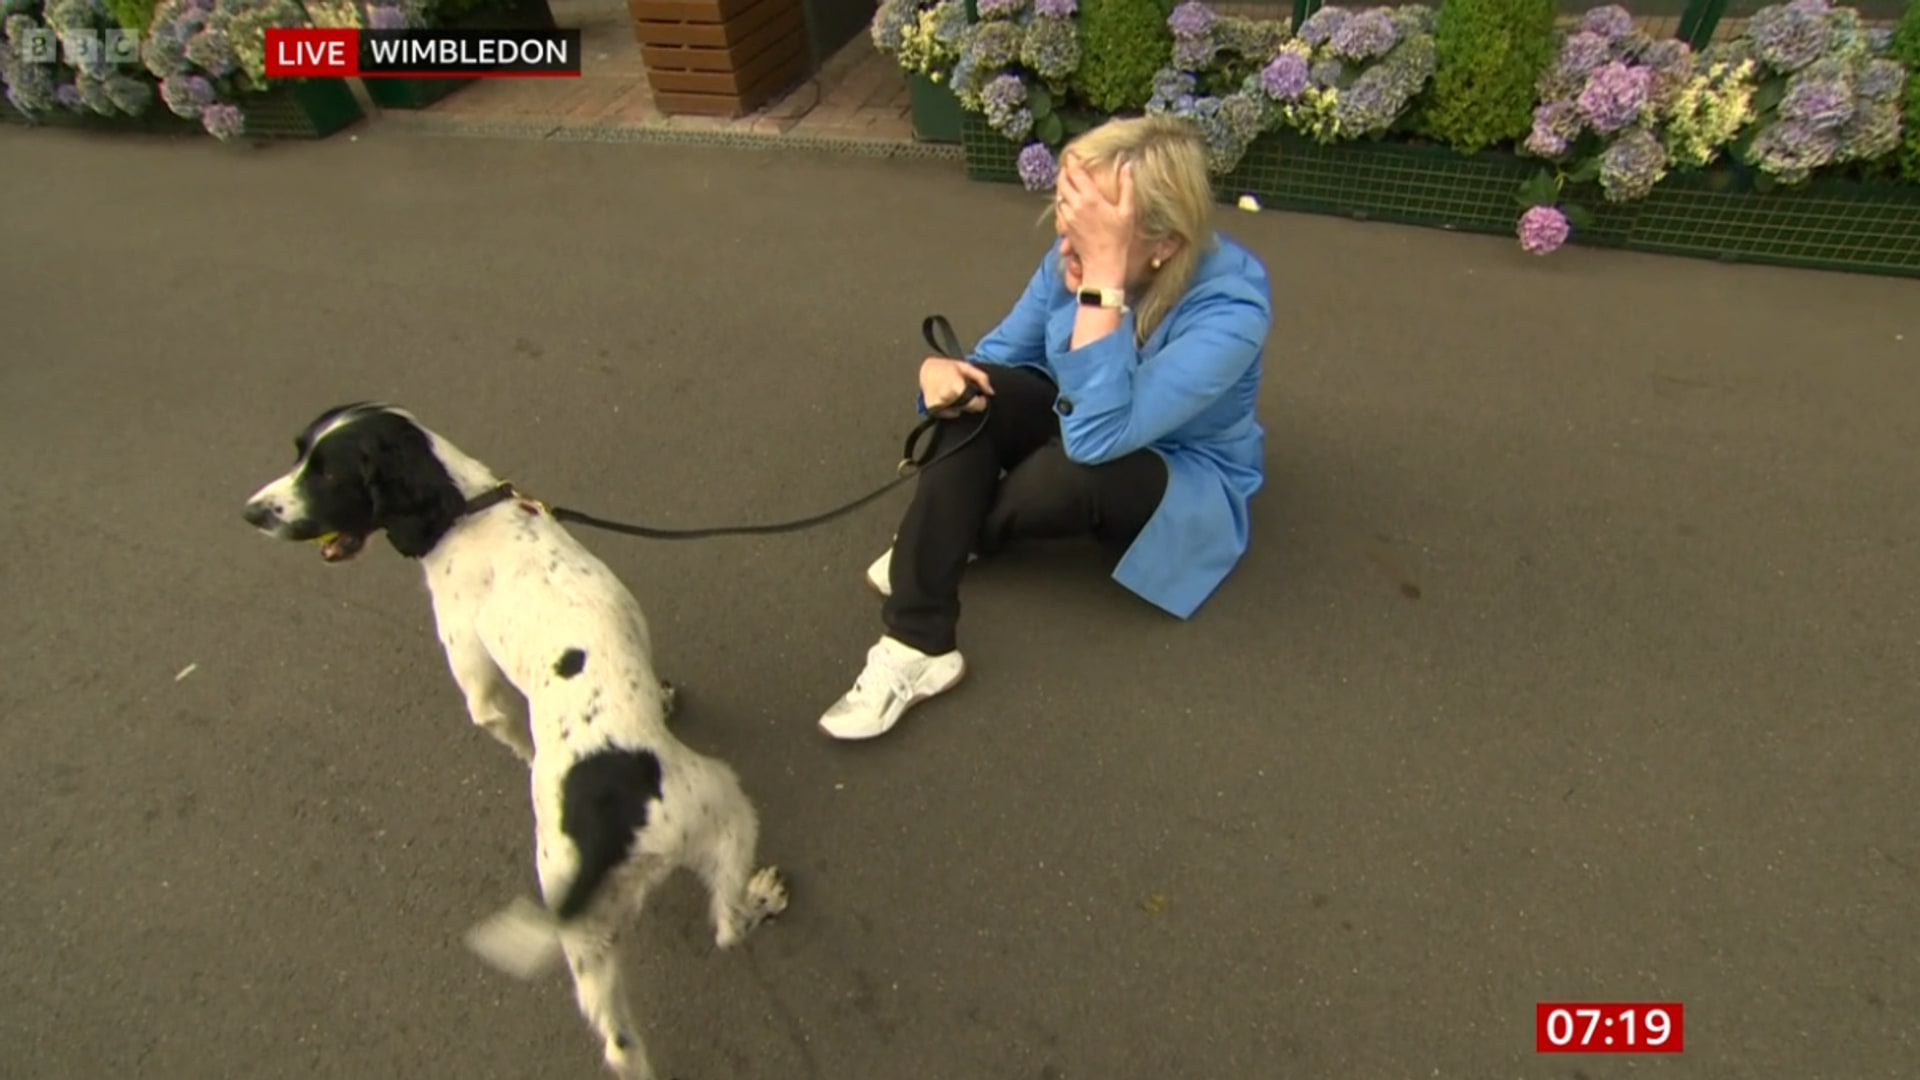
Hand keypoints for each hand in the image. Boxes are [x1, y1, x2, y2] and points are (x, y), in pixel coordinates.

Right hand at [919, 356, 991, 413]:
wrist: (927, 368)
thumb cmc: (947, 367)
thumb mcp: (966, 367)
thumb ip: (982, 378)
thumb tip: (990, 392)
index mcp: (956, 386)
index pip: (973, 404)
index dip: (980, 403)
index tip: (981, 398)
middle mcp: (946, 396)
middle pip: (965, 408)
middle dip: (969, 402)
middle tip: (965, 391)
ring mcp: (938, 403)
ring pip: (957, 411)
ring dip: (959, 405)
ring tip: (954, 392)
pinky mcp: (932, 408)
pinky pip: (947, 414)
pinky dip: (950, 408)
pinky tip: (948, 397)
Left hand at [1058, 157, 1135, 279]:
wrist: (1103, 263)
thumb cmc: (1118, 238)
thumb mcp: (1127, 211)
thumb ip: (1127, 186)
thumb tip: (1127, 165)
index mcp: (1091, 198)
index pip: (1076, 173)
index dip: (1072, 161)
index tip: (1071, 155)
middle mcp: (1076, 205)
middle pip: (1062, 181)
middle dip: (1064, 171)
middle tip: (1068, 166)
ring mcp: (1068, 217)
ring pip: (1058, 195)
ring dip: (1061, 186)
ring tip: (1066, 180)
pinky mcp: (1065, 227)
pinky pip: (1059, 209)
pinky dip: (1061, 201)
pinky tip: (1066, 200)